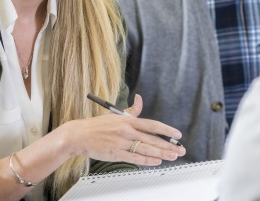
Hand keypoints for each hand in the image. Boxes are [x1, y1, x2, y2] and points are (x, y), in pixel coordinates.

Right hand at [60, 94, 185, 165]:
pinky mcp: (115, 153)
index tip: (177, 134)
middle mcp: (127, 131)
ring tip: (172, 156)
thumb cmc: (98, 126)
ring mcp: (121, 142)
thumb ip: (131, 110)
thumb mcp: (116, 114)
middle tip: (180, 150)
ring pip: (146, 148)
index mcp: (128, 121)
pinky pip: (134, 157)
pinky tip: (156, 161)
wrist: (80, 135)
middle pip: (152, 139)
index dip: (167, 130)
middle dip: (168, 145)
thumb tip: (140, 99)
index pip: (152, 125)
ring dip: (161, 153)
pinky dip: (147, 160)